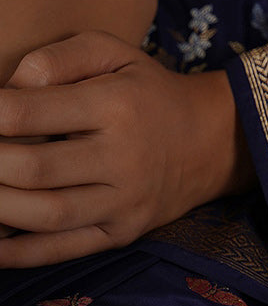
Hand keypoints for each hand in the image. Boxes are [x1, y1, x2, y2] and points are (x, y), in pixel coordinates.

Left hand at [0, 31, 254, 267]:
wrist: (209, 139)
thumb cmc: (146, 89)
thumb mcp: (114, 52)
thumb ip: (60, 58)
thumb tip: (11, 87)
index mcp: (115, 103)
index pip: (31, 112)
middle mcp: (122, 155)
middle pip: (34, 169)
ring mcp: (123, 200)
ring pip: (46, 214)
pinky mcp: (122, 233)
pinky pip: (63, 249)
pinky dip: (19, 253)